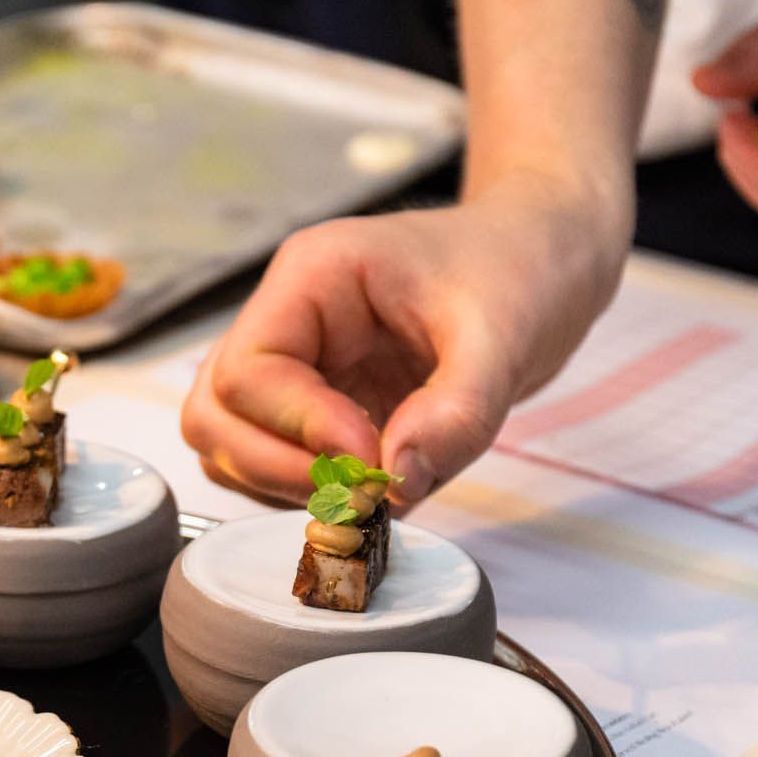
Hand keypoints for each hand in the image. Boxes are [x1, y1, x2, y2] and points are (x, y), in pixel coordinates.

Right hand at [179, 174, 626, 507]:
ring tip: (372, 494)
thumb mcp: (503, 336)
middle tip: (358, 497)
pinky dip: (312, 495)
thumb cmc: (519, 267)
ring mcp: (296, 368)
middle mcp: (285, 323)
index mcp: (310, 280)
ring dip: (288, 488)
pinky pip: (275, 464)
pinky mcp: (318, 408)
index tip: (373, 464)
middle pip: (213, 417)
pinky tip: (379, 489)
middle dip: (275, 470)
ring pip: (230, 448)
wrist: (544, 259)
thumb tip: (397, 483)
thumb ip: (456, 414)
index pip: (248, 375)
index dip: (301, 433)